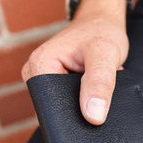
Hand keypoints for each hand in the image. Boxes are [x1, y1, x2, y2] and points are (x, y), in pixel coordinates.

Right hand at [21, 0, 127, 124]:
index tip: (92, 119)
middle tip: (102, 104)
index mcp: (39, 65)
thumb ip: (99, 83)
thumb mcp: (105, 55)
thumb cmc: (101, 32)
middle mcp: (37, 75)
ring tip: (100, 97)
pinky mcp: (58, 86)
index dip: (72, 117)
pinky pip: (72, 104)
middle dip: (81, 112)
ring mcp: (47, 81)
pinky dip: (88, 102)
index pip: (49, 106)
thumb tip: (93, 116)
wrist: (103, 24)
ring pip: (66, 108)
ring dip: (86, 106)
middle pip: (57, 110)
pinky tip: (98, 98)